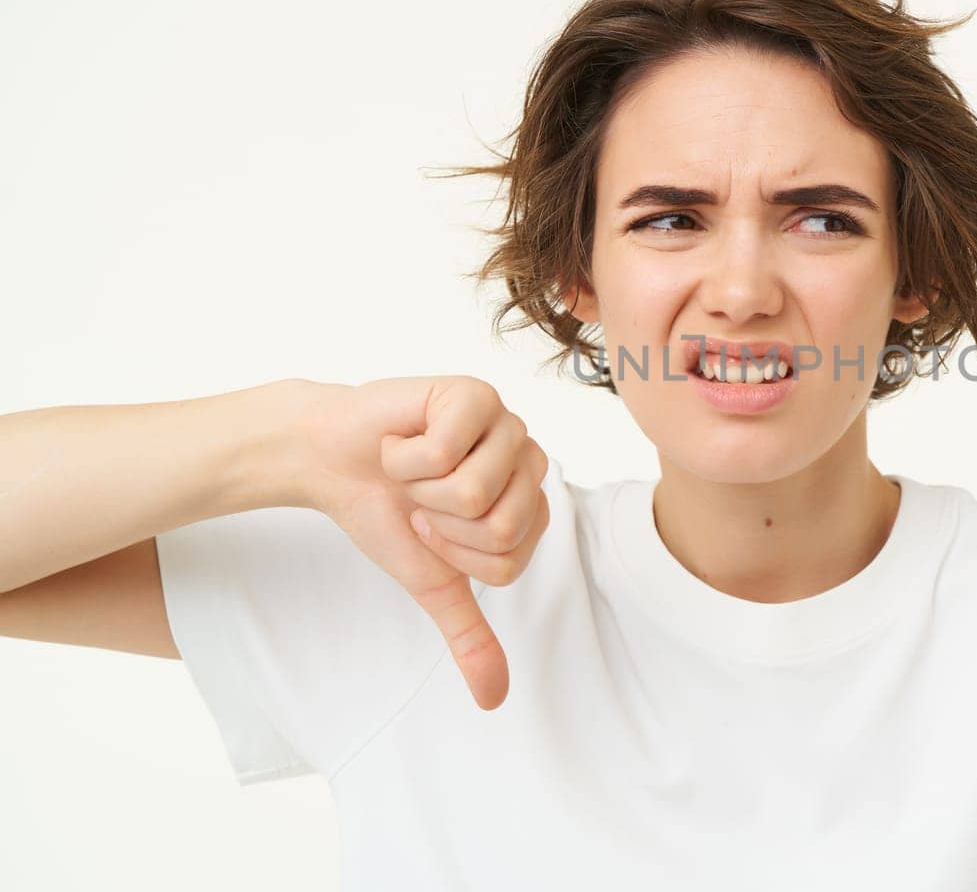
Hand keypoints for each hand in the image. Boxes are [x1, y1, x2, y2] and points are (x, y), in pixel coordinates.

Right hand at [289, 375, 549, 710]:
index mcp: (529, 502)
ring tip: (411, 470)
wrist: (328, 462)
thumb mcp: (432, 583)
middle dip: (439, 522)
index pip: (510, 559)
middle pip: (502, 527)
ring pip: (477, 491)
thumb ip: (470, 636)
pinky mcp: (473, 394)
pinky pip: (446, 450)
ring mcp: (506, 422)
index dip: (455, 553)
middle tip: (420, 499)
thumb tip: (494, 700)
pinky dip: (406, 456)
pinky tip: (401, 442)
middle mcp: (528, 459)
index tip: (431, 528)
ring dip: (421, 488)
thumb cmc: (386, 514)